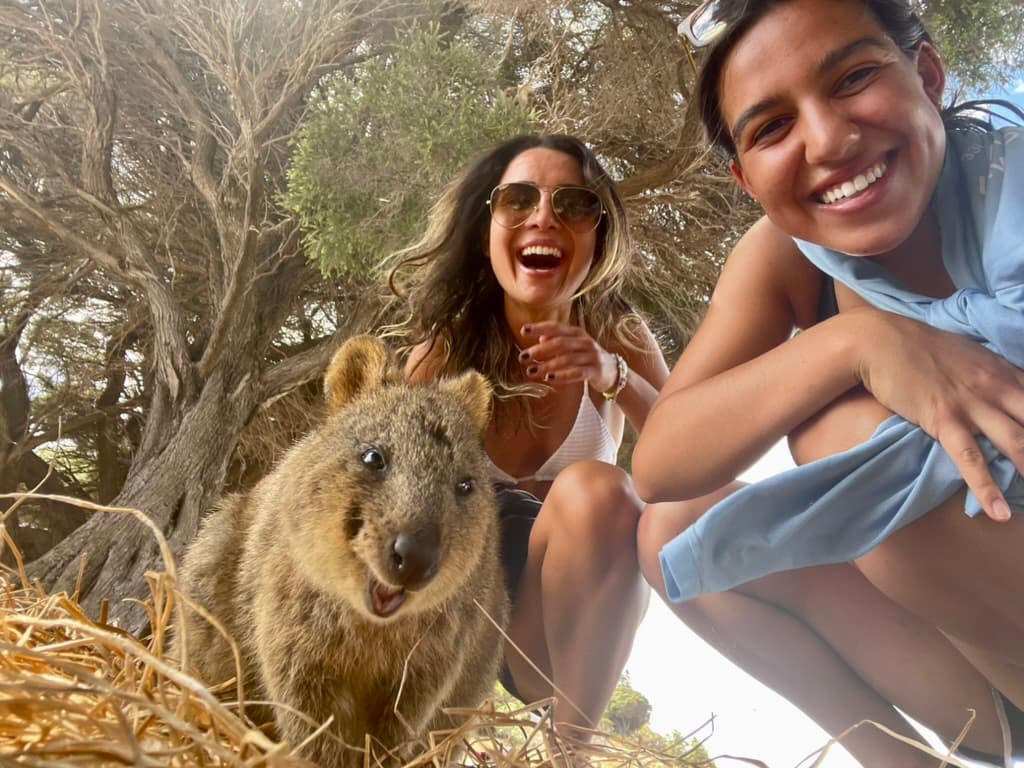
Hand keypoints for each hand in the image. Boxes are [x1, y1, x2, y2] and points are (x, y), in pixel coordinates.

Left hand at [519, 321, 618, 392]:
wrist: (613, 371)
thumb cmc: (587, 357)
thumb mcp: (574, 346)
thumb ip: (558, 340)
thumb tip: (540, 338)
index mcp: (578, 333)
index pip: (557, 327)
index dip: (540, 328)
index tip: (523, 330)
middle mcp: (585, 342)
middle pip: (560, 343)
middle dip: (540, 350)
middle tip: (523, 357)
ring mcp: (592, 356)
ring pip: (567, 359)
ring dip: (547, 366)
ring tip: (531, 372)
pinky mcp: (596, 371)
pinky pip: (577, 373)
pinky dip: (562, 376)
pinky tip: (549, 379)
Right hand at [854, 308, 1023, 521]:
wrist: (879, 340)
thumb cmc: (918, 346)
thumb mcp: (967, 353)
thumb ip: (991, 374)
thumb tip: (1003, 390)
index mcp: (1005, 371)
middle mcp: (998, 387)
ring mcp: (973, 404)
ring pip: (1018, 443)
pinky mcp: (944, 420)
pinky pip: (971, 458)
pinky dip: (987, 488)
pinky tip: (1000, 512)